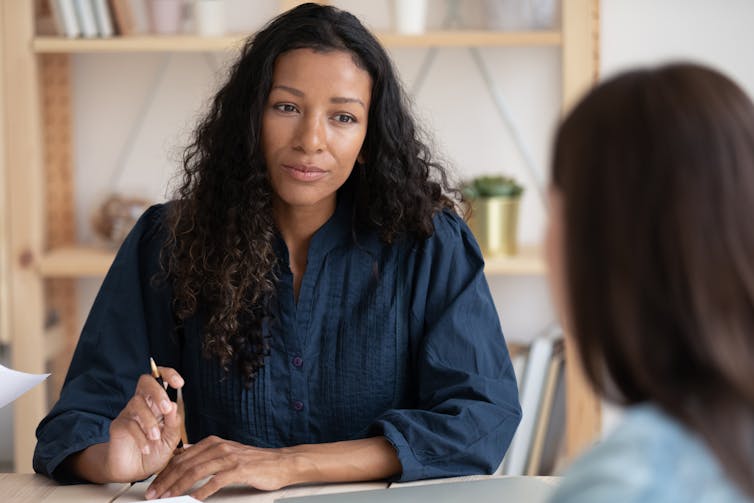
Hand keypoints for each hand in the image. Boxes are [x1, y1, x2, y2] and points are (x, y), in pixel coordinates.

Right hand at [106, 367, 184, 481]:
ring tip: (155, 438)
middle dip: (157, 392)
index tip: (180, 383)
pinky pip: (129, 424)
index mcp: (158, 403)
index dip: (168, 374)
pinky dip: (140, 437)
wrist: (135, 471)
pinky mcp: (118, 425)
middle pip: (145, 382)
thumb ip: (173, 423)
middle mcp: (143, 403)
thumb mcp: (170, 439)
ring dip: (149, 421)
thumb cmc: (155, 452)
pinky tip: (146, 449)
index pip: (160, 378)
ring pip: (137, 403)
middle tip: (166, 409)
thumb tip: (174, 405)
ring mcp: (129, 413)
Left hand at [145, 436, 297, 499]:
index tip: (153, 485)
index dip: (165, 472)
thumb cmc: (254, 461)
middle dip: (166, 481)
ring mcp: (229, 458)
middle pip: (185, 464)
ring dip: (178, 487)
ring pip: (196, 472)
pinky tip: (192, 500)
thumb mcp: (227, 452)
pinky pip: (215, 482)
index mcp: (213, 442)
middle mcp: (219, 447)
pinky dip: (201, 492)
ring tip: (167, 498)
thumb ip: (206, 453)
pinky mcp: (239, 469)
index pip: (182, 457)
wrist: (280, 462)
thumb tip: (184, 454)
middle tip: (154, 494)